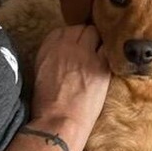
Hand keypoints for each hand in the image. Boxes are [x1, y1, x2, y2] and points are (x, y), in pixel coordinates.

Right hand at [30, 25, 109, 142]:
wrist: (59, 121)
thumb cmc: (47, 104)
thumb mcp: (41, 71)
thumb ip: (53, 55)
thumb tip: (64, 52)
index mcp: (49, 45)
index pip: (66, 29)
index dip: (74, 38)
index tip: (77, 46)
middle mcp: (67, 44)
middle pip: (84, 29)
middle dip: (88, 38)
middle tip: (91, 50)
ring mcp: (85, 53)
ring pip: (97, 34)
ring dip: (99, 43)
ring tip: (100, 56)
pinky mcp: (102, 65)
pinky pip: (109, 49)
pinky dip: (110, 54)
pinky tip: (109, 62)